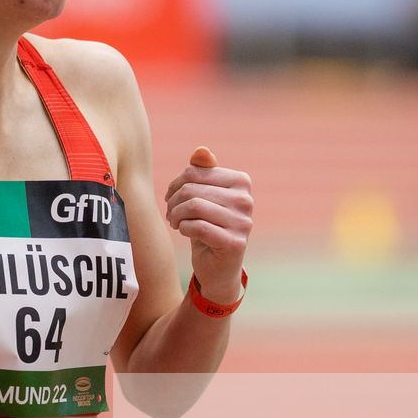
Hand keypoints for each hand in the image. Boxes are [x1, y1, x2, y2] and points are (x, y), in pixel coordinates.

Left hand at [163, 145, 251, 302]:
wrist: (218, 267)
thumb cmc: (208, 226)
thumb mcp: (203, 197)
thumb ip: (202, 172)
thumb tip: (201, 150)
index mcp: (241, 182)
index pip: (196, 171)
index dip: (176, 183)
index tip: (171, 197)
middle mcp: (246, 200)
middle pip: (192, 189)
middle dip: (174, 201)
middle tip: (170, 213)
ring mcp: (243, 222)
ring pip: (194, 206)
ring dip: (176, 215)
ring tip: (175, 222)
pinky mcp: (235, 243)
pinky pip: (198, 227)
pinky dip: (184, 228)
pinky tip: (185, 232)